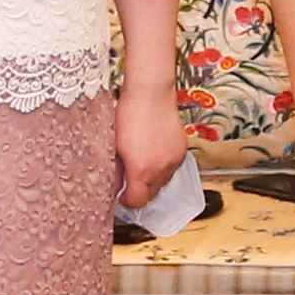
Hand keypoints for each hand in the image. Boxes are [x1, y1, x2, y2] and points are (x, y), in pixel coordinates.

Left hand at [114, 80, 190, 211]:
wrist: (151, 92)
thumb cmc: (129, 113)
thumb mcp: (114, 145)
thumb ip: (115, 170)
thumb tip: (113, 185)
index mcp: (141, 170)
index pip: (137, 202)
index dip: (126, 201)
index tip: (120, 195)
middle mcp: (161, 169)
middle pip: (151, 195)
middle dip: (139, 192)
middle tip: (128, 181)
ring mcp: (173, 160)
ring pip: (163, 183)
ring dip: (152, 180)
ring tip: (141, 165)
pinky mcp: (181, 150)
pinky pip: (172, 169)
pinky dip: (162, 167)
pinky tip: (153, 154)